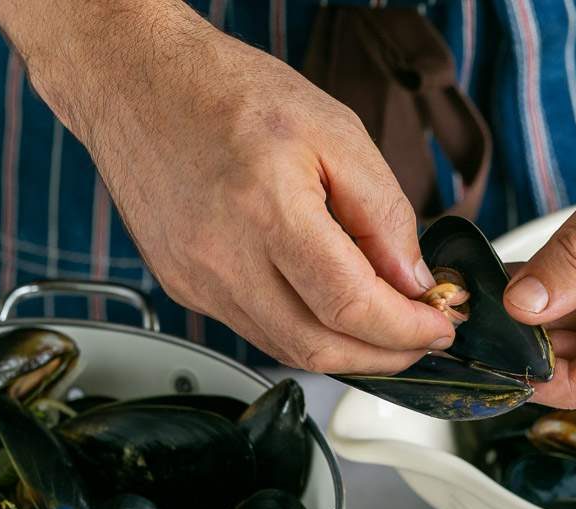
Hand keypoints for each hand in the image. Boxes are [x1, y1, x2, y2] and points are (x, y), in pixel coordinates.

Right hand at [0, 0, 453, 372]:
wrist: (136, 83)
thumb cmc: (226, 92)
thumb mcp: (333, 129)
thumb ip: (382, 211)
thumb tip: (412, 279)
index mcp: (266, 208)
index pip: (348, 305)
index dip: (404, 329)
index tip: (440, 327)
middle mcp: (223, 258)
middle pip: (317, 349)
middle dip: (382, 356)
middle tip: (420, 339)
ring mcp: (197, 282)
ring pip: (286, 350)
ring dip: (344, 350)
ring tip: (381, 325)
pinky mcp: (185, 290)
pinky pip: (255, 332)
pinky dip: (302, 331)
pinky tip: (325, 309)